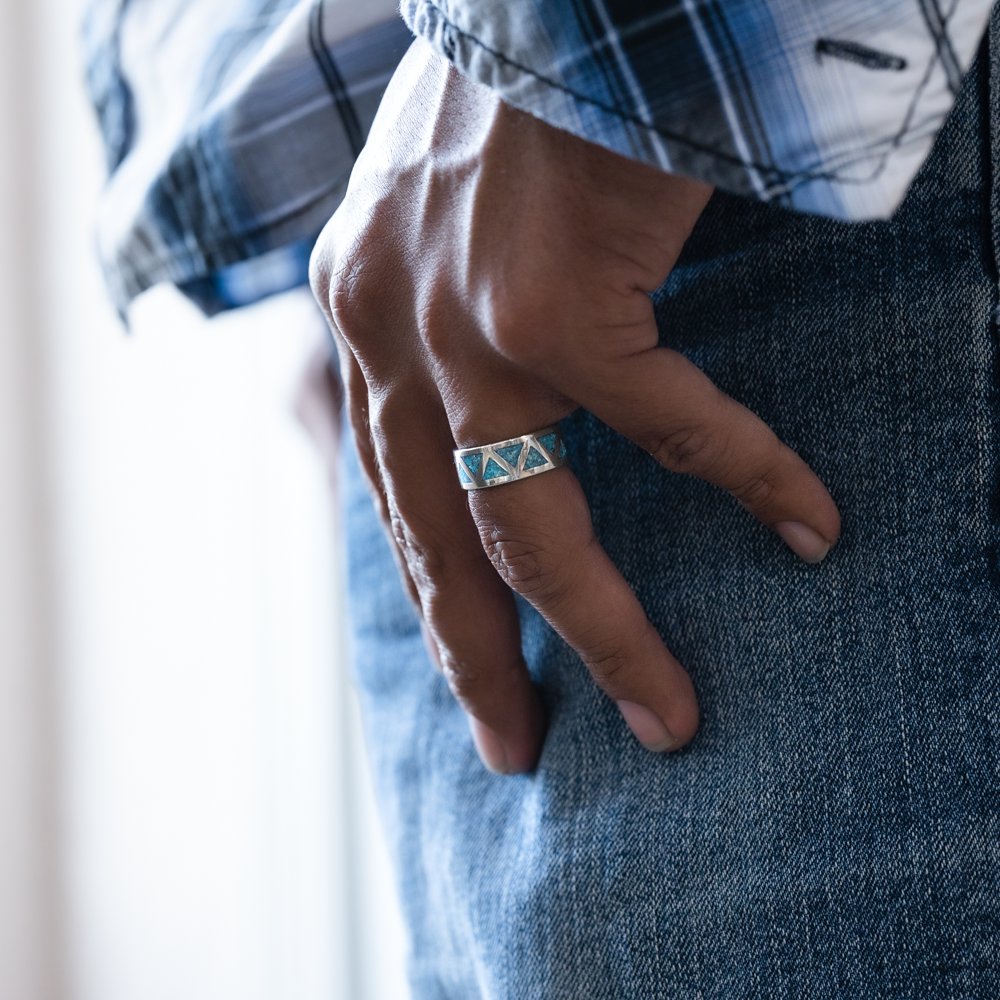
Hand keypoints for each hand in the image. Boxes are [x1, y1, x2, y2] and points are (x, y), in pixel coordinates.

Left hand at [310, 40, 840, 773]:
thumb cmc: (528, 91)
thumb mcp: (445, 218)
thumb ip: (447, 316)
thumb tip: (500, 416)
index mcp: (362, 318)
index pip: (390, 498)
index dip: (433, 600)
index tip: (478, 677)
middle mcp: (390, 332)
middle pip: (440, 548)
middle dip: (485, 664)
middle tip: (522, 753)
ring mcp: (463, 325)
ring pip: (535, 533)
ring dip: (612, 633)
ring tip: (668, 715)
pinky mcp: (553, 304)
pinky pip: (674, 427)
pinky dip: (749, 476)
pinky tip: (811, 524)